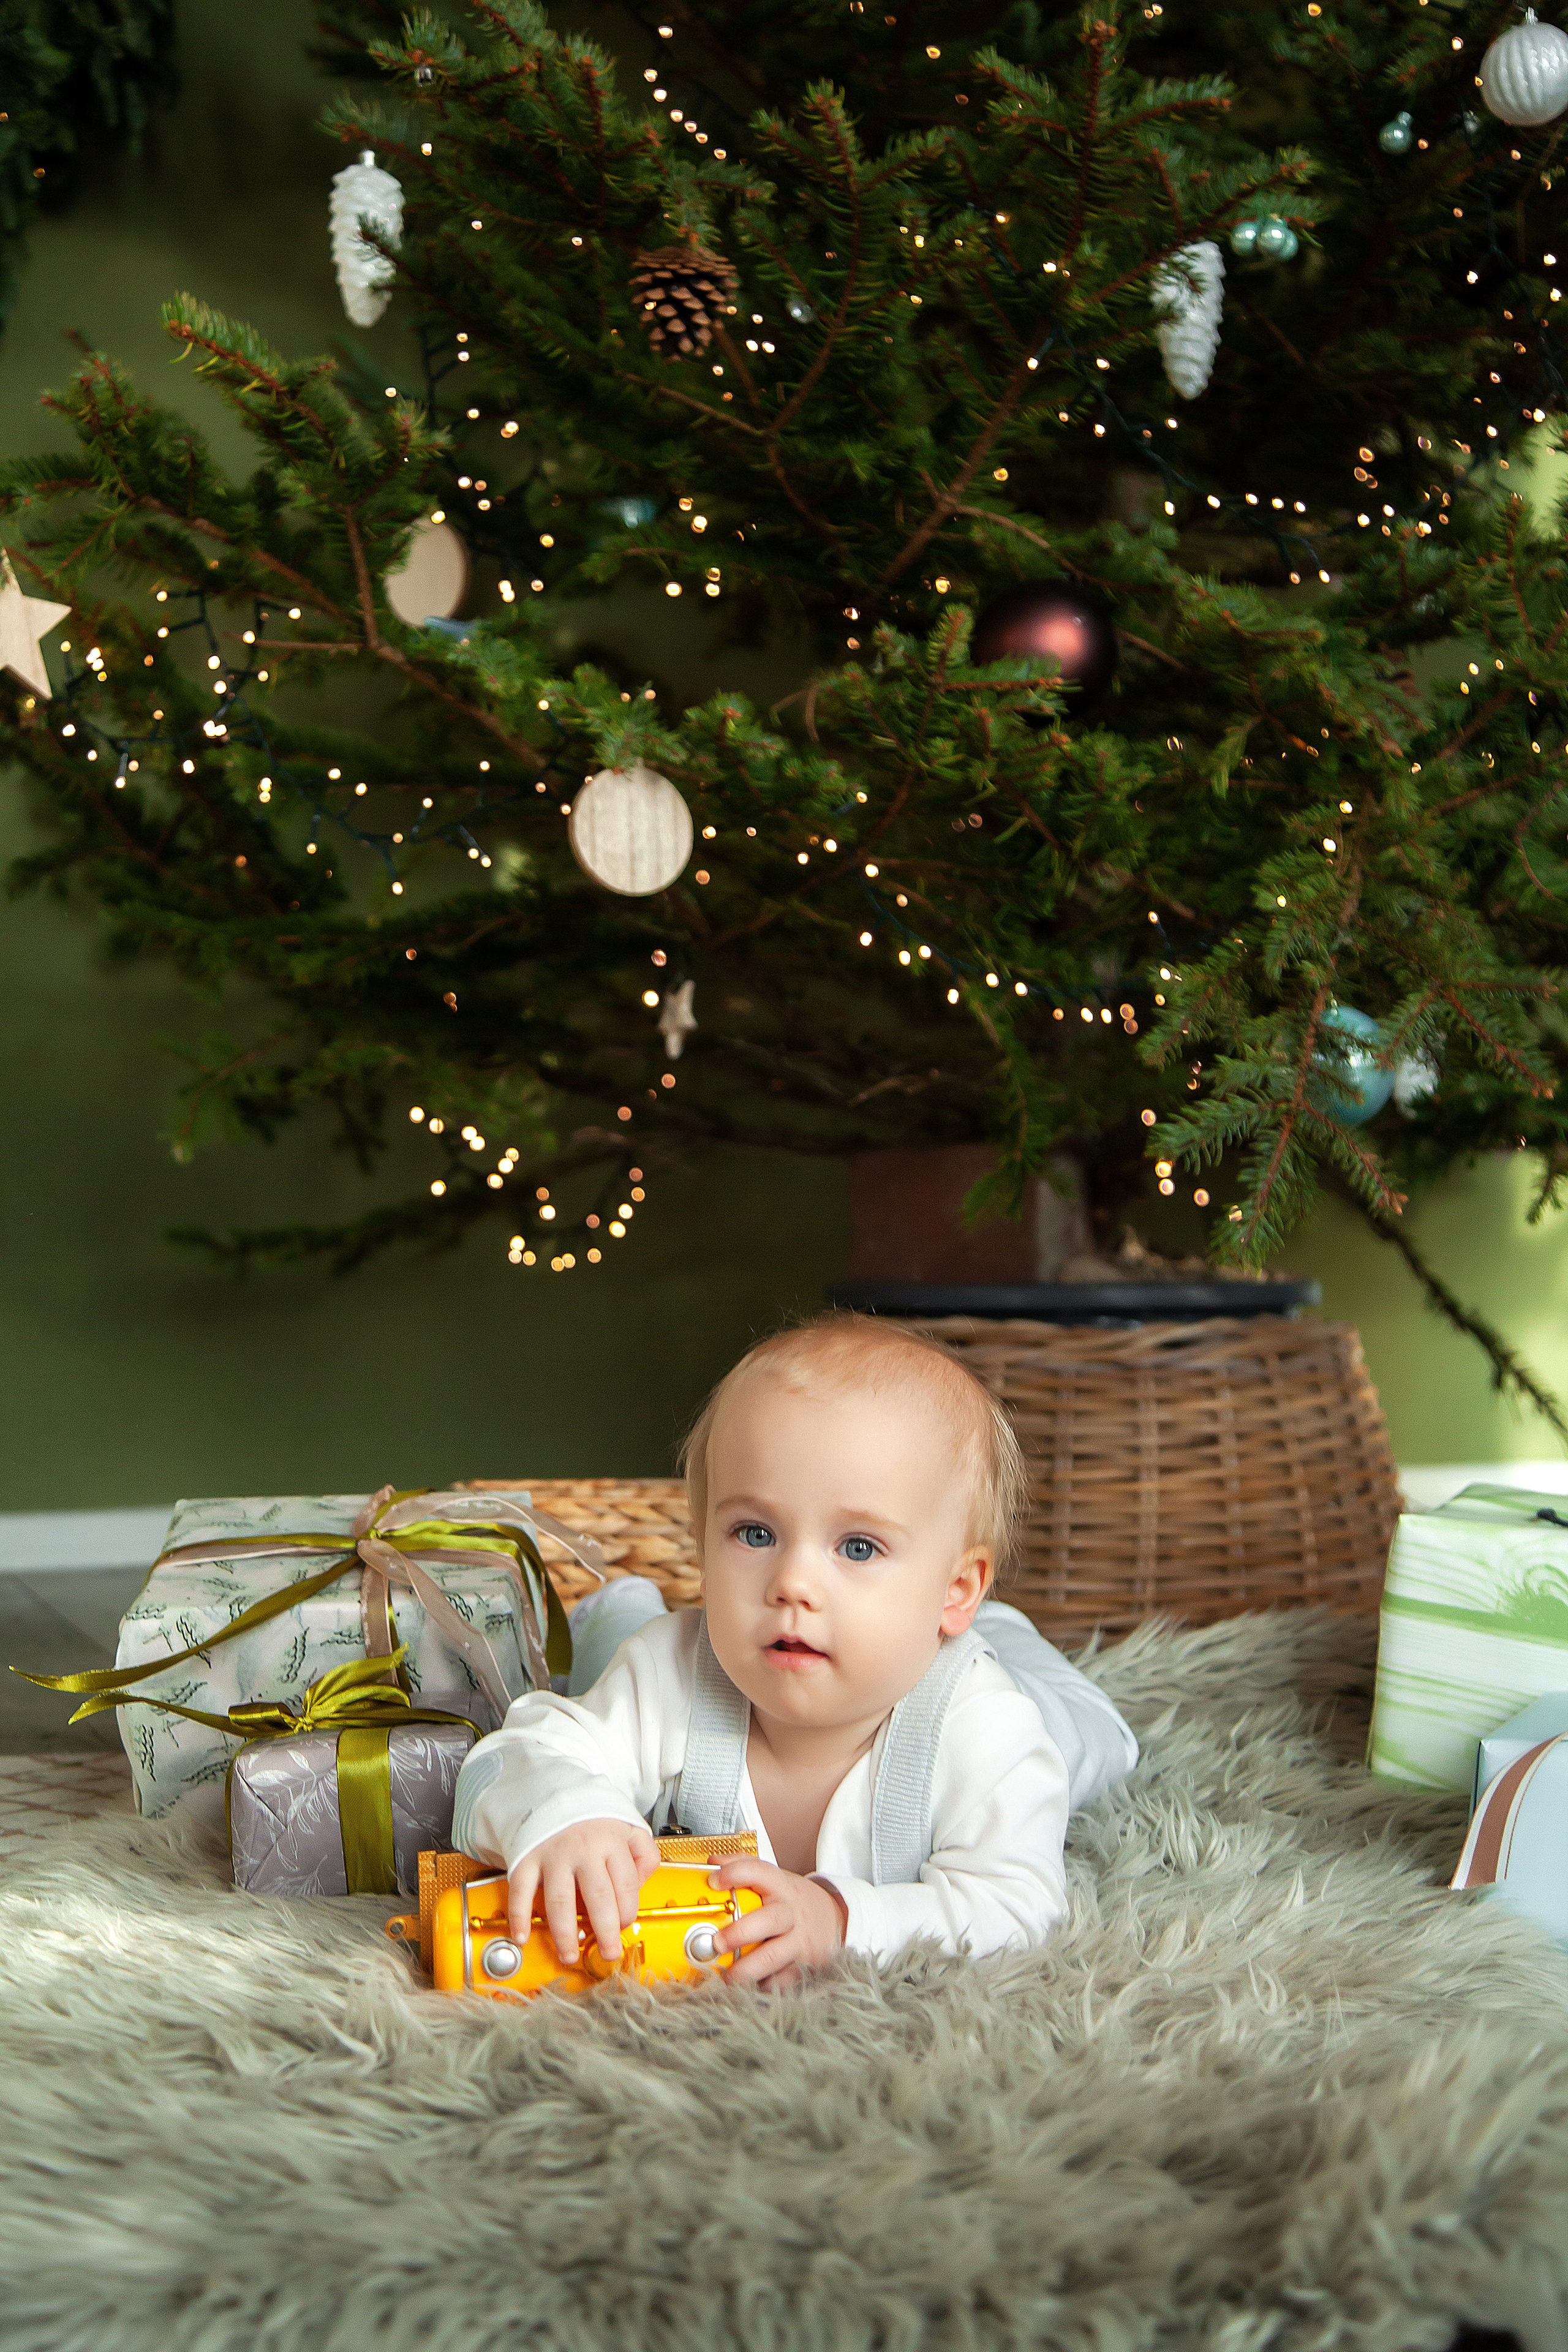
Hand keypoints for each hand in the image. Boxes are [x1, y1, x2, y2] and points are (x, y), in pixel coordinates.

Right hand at [508, 1817, 659, 1965]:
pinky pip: (520, 1891)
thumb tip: (640, 1886)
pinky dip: (519, 1916)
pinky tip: (522, 1936)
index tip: (624, 1926)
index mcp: (612, 1840)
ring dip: (564, 1934)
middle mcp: (583, 1849)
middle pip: (598, 1898)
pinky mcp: (527, 1858)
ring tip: (569, 1956)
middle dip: (605, 1932)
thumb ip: (644, 1853)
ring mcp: (553, 1855)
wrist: (552, 1788)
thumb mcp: (629, 1825)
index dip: (628, 1911)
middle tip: (608, 1954)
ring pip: (560, 1902)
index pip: (626, 1885)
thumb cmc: (593, 1815)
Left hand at [709, 1858, 847, 1987]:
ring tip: (727, 1977)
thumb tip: (712, 1863)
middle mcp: (791, 1913)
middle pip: (769, 1920)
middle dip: (741, 1932)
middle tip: (717, 1943)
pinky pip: (782, 1981)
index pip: (759, 1872)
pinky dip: (763, 1986)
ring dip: (748, 1969)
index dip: (735, 1874)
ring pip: (774, 1956)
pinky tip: (747, 1989)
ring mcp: (799, 1941)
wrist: (836, 1920)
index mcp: (781, 1886)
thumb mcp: (776, 1879)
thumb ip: (744, 1866)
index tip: (714, 1881)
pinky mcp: (804, 1966)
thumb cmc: (794, 1901)